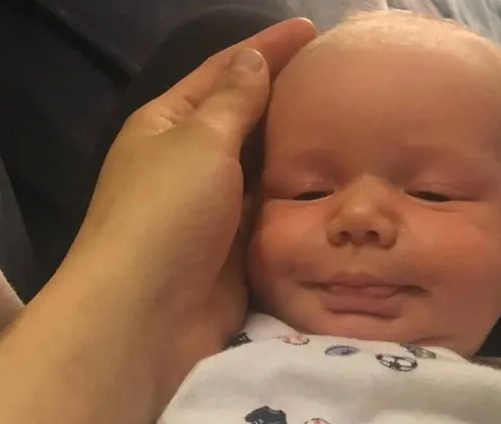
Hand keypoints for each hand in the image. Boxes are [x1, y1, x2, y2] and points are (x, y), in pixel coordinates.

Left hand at [67, 18, 316, 360]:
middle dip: (287, 103)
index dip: (266, 48)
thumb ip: (234, 101)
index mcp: (169, 125)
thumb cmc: (165, 214)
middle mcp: (190, 164)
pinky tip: (338, 192)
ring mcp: (214, 212)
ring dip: (299, 158)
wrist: (146, 316)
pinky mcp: (235, 254)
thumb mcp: (200, 142)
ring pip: (264, 174)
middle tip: (345, 86)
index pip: (224, 72)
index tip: (312, 30)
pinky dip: (298, 206)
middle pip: (246, 123)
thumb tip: (252, 59)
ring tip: (355, 135)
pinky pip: (272, 220)